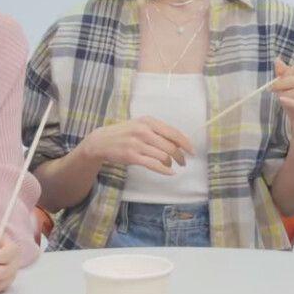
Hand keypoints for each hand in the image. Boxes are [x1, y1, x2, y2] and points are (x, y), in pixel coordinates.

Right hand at [77, 117, 194, 174]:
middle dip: (180, 156)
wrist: (102, 141)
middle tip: (183, 162)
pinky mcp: (132, 156)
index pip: (173, 133)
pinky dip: (164, 170)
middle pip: (170, 146)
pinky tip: (169, 172)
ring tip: (171, 165)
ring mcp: (137, 144)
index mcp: (148, 121)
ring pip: (163, 156)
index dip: (185, 143)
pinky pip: (153, 165)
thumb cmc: (125, 133)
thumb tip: (179, 143)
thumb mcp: (141, 125)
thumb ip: (158, 131)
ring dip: (171, 163)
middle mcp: (143, 131)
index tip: (192, 151)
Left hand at [272, 58, 293, 136]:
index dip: (285, 73)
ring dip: (285, 94)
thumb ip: (284, 74)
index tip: (274, 81)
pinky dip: (291, 102)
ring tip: (279, 97)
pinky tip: (282, 101)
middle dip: (282, 83)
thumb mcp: (288, 88)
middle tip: (272, 88)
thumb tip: (277, 59)